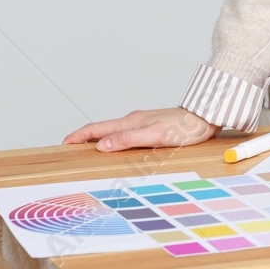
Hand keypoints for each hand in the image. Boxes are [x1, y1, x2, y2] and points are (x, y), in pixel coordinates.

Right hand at [63, 108, 216, 151]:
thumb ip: (128, 139)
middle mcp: (133, 120)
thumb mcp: (156, 136)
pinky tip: (115, 146)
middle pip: (101, 128)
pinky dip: (111, 139)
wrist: (205, 117)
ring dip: (96, 139)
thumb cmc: (185, 129)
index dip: (78, 136)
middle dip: (82, 138)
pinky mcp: (150, 125)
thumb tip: (101, 145)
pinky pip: (124, 132)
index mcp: (130, 122)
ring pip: (112, 130)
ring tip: (85, 151)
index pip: (96, 128)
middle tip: (68, 150)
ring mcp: (141, 122)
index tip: (63, 144)